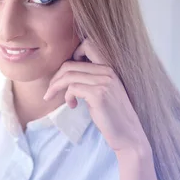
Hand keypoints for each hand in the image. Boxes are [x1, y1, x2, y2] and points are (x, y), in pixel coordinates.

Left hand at [43, 38, 149, 153]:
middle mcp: (108, 71)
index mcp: (110, 68)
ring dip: (55, 87)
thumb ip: (90, 79)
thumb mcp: (102, 91)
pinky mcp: (99, 94)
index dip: (71, 56)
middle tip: (51, 90)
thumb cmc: (112, 114)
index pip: (88, 46)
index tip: (65, 73)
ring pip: (68, 75)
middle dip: (55, 77)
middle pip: (70, 64)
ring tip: (52, 97)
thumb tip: (66, 74)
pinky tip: (72, 106)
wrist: (128, 133)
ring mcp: (104, 82)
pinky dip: (67, 97)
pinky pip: (72, 89)